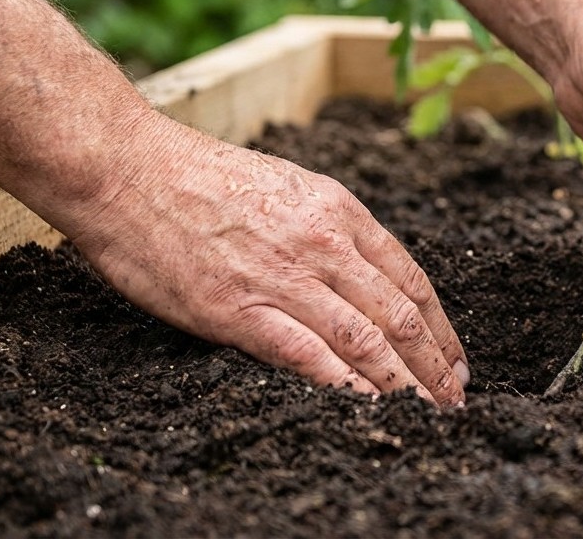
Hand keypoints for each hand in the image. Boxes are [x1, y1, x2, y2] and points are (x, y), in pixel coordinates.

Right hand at [65, 114, 468, 405]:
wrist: (127, 168)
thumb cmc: (198, 176)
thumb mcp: (286, 185)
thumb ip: (326, 228)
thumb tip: (358, 271)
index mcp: (338, 210)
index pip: (410, 278)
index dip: (440, 327)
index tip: (454, 358)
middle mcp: (323, 244)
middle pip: (399, 315)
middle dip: (434, 365)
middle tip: (456, 399)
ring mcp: (283, 279)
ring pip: (366, 340)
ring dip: (405, 385)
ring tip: (428, 415)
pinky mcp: (238, 311)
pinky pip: (308, 356)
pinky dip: (347, 387)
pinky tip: (370, 409)